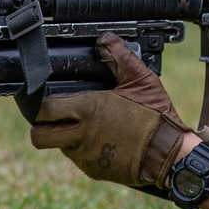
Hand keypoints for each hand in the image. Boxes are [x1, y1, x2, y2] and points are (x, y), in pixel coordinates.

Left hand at [29, 32, 190, 187]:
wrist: (169, 155)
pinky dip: (83, 149)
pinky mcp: (95, 170)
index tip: (43, 100)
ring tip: (85, 125)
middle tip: (52, 118)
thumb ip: (119, 56)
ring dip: (65, 136)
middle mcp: (81, 136)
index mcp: (88, 110)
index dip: (38, 105)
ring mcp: (86, 156)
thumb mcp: (140, 80)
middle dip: (40, 127)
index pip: (43, 111)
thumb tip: (105, 39)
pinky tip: (101, 139)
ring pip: (59, 146)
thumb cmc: (155, 117)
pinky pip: (78, 159)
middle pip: (38, 137)